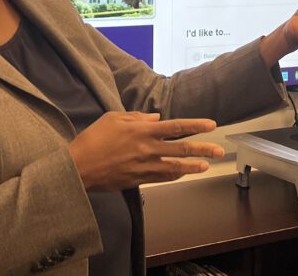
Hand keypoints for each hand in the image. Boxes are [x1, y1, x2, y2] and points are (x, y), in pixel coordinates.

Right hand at [67, 112, 223, 191]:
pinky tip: (183, 174)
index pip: (176, 126)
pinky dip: (174, 176)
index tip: (212, 125)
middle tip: (219, 151)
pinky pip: (161, 178)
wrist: (78, 167)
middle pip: (181, 149)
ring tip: (206, 166)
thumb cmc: (93, 139)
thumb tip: (156, 118)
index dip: (196, 125)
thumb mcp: (113, 118)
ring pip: (175, 167)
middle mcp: (147, 148)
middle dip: (203, 149)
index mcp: (142, 130)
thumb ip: (137, 117)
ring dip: (193, 167)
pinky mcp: (138, 180)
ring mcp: (144, 166)